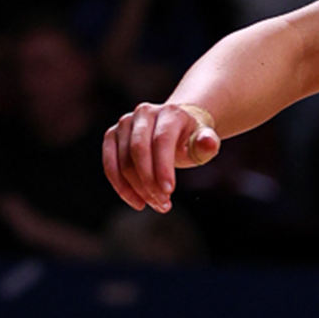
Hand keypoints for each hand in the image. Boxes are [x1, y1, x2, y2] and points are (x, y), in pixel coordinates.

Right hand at [101, 102, 219, 212]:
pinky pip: (110, 165)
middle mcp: (144, 113)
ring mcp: (124, 123)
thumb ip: (207, 144)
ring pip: (123, 161)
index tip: (169, 192)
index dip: (163, 167)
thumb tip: (208, 143)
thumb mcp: (203, 141)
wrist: (175, 128)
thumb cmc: (190, 138)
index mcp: (170, 112)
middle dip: (149, 181)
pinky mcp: (111, 136)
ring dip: (137, 189)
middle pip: (138, 150)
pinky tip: (138, 202)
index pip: (162, 140)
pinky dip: (122, 187)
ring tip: (156, 205)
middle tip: (163, 205)